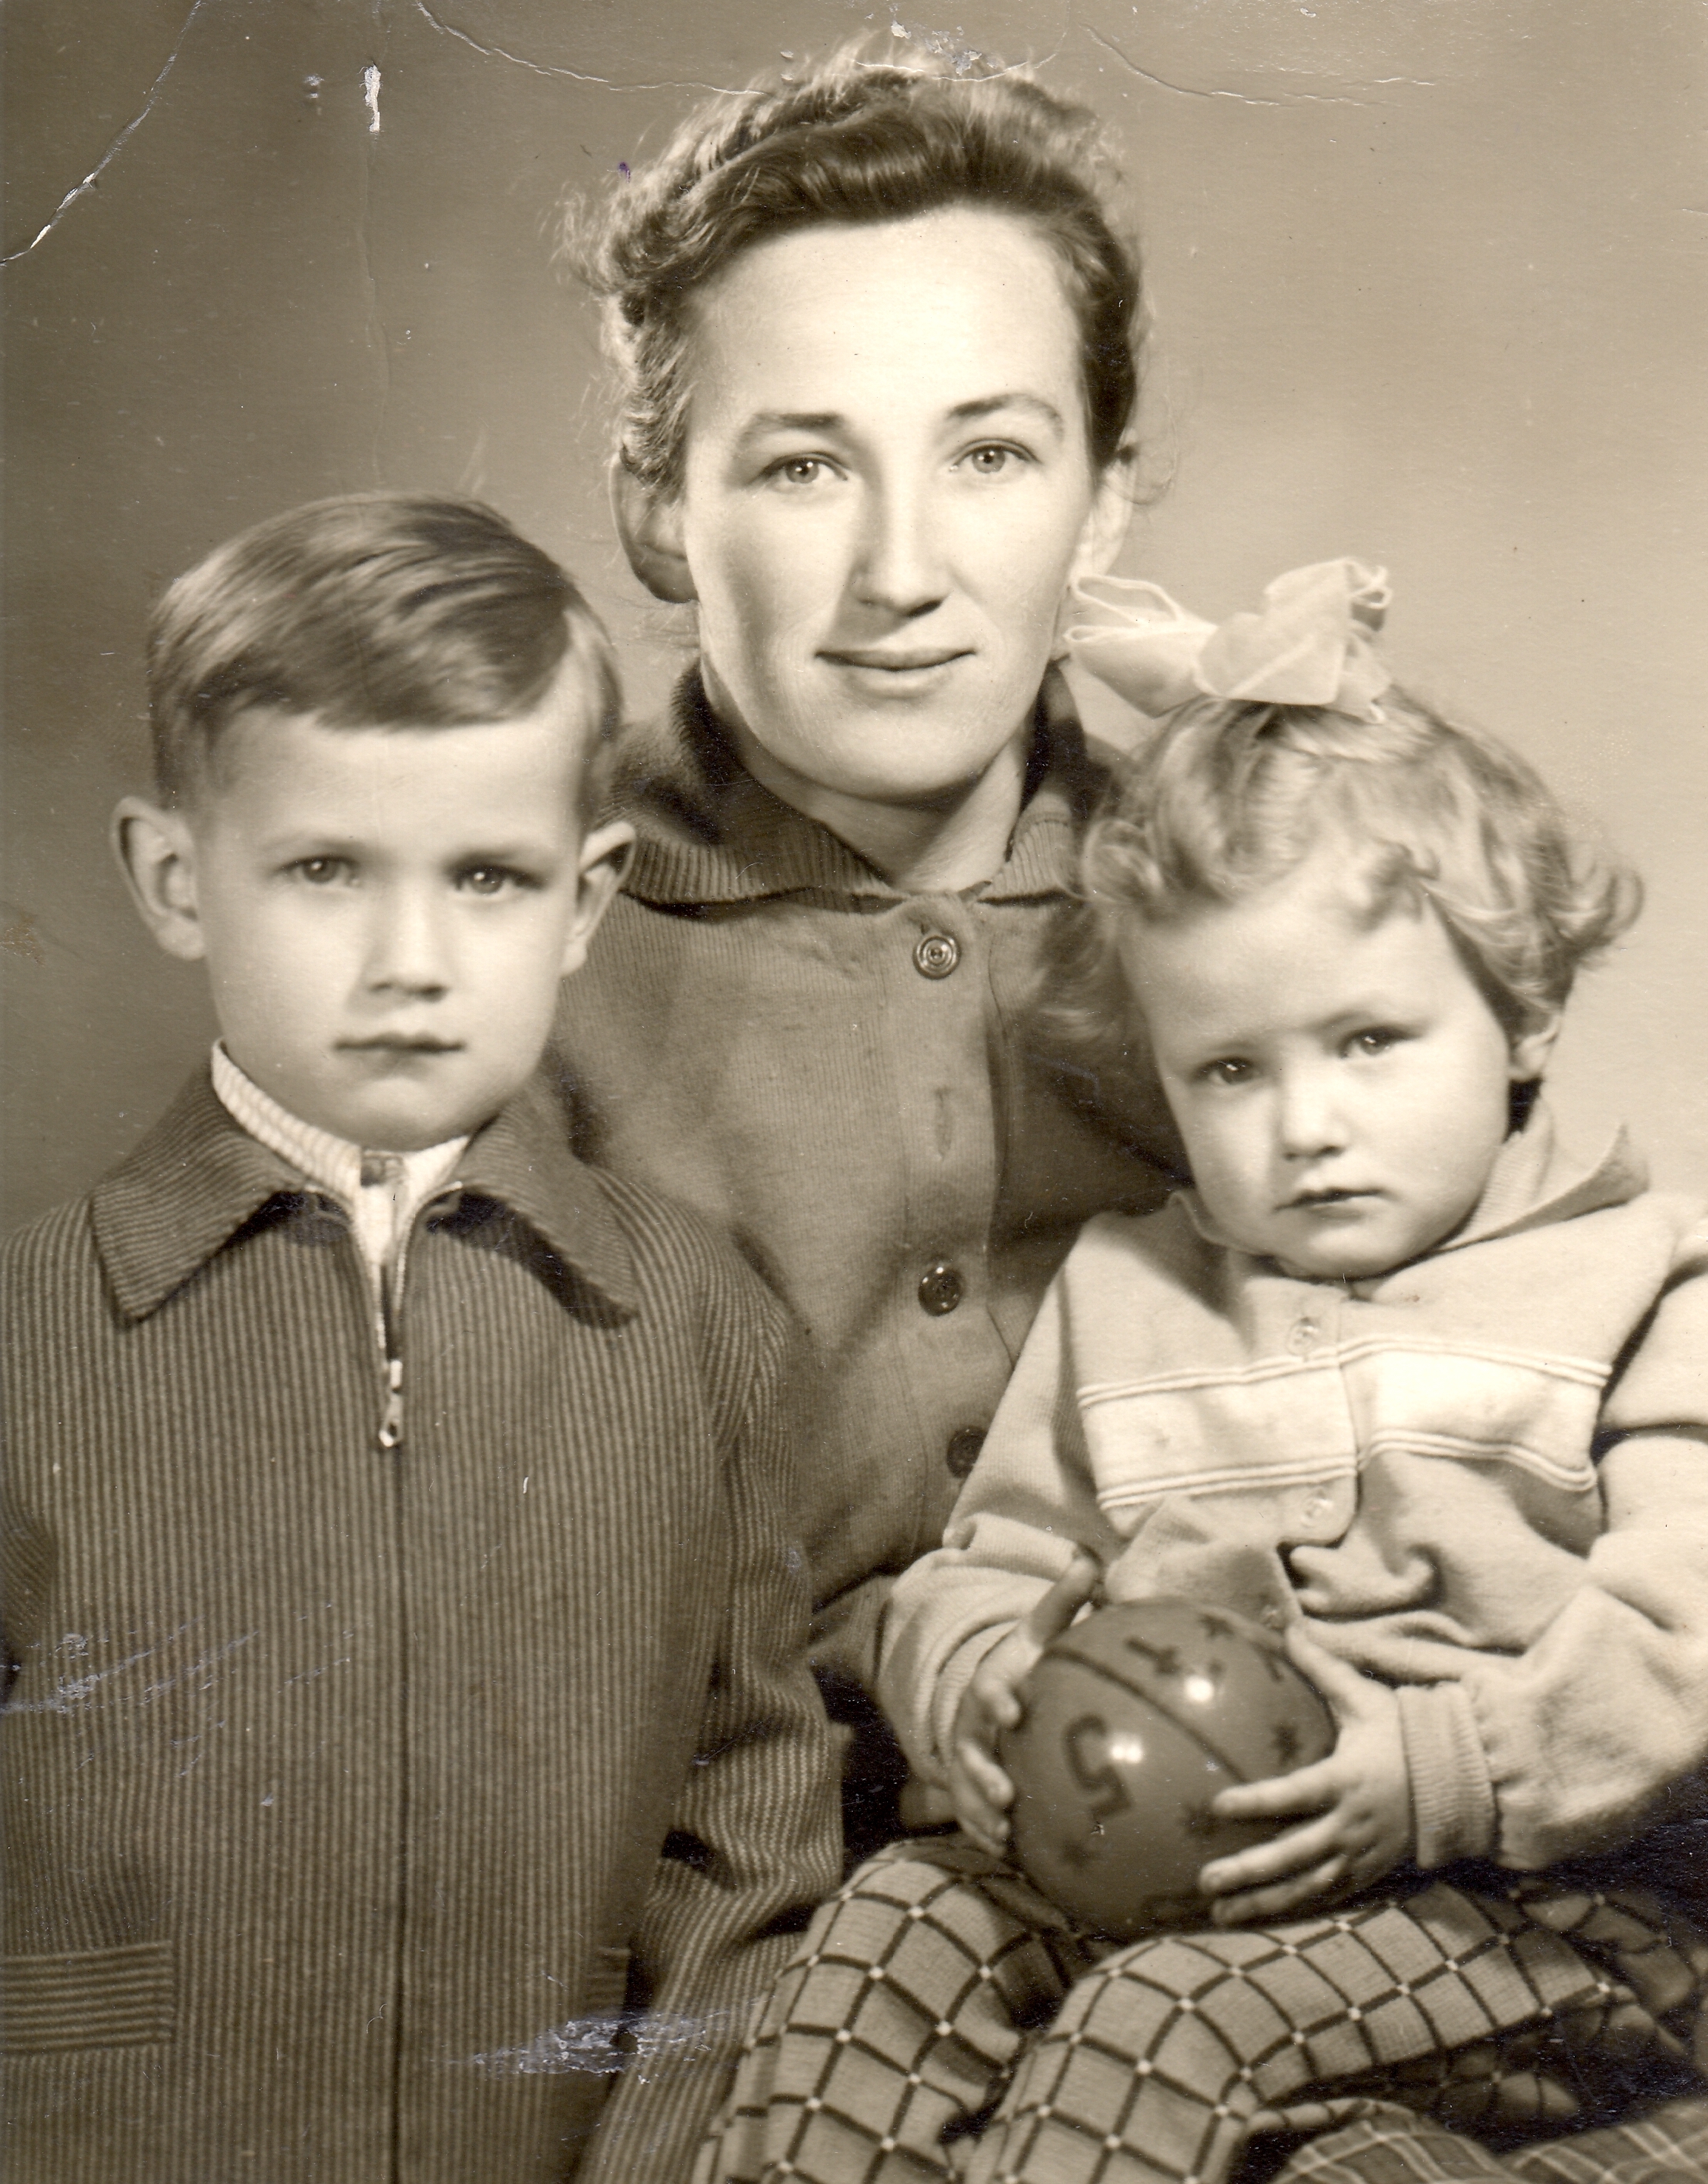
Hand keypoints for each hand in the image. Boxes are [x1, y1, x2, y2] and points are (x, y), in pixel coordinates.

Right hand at [947, 1552, 1100, 1856]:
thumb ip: (1066, 1600)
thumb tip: (1092, 1557)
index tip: (1014, 1712)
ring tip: (1004, 1834)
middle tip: (1005, 1794)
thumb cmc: (1028, 1666)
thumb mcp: (1043, 1631)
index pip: (988, 1692)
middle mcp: (973, 1728)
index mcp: (992, 1687)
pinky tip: (1011, 1856)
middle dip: (980, 1774)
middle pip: (968, 1752)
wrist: (997, 1699)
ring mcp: (968, 1763)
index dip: (997, 1701)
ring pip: (965, 1792)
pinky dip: (986, 1837)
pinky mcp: (971, 1793)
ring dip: (980, 1814)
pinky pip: (972, 1819)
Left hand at [1197, 1627, 1412, 1924]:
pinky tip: (1259, 1916)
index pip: (1294, 1795)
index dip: (1258, 1803)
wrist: (1461, 1783)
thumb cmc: (1404, 1736)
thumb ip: (1323, 1667)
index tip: (1218, 1807)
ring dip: (1263, 1902)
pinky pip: (1325, 1896)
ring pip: (1305, 1887)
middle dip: (1249, 1870)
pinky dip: (1292, 1909)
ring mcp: (1360, 1856)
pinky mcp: (1367, 1874)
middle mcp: (1350, 1825)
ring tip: (1220, 1913)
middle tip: (1206, 1879)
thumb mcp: (1366, 1700)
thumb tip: (1287, 1626)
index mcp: (1346, 1780)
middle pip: (1293, 1855)